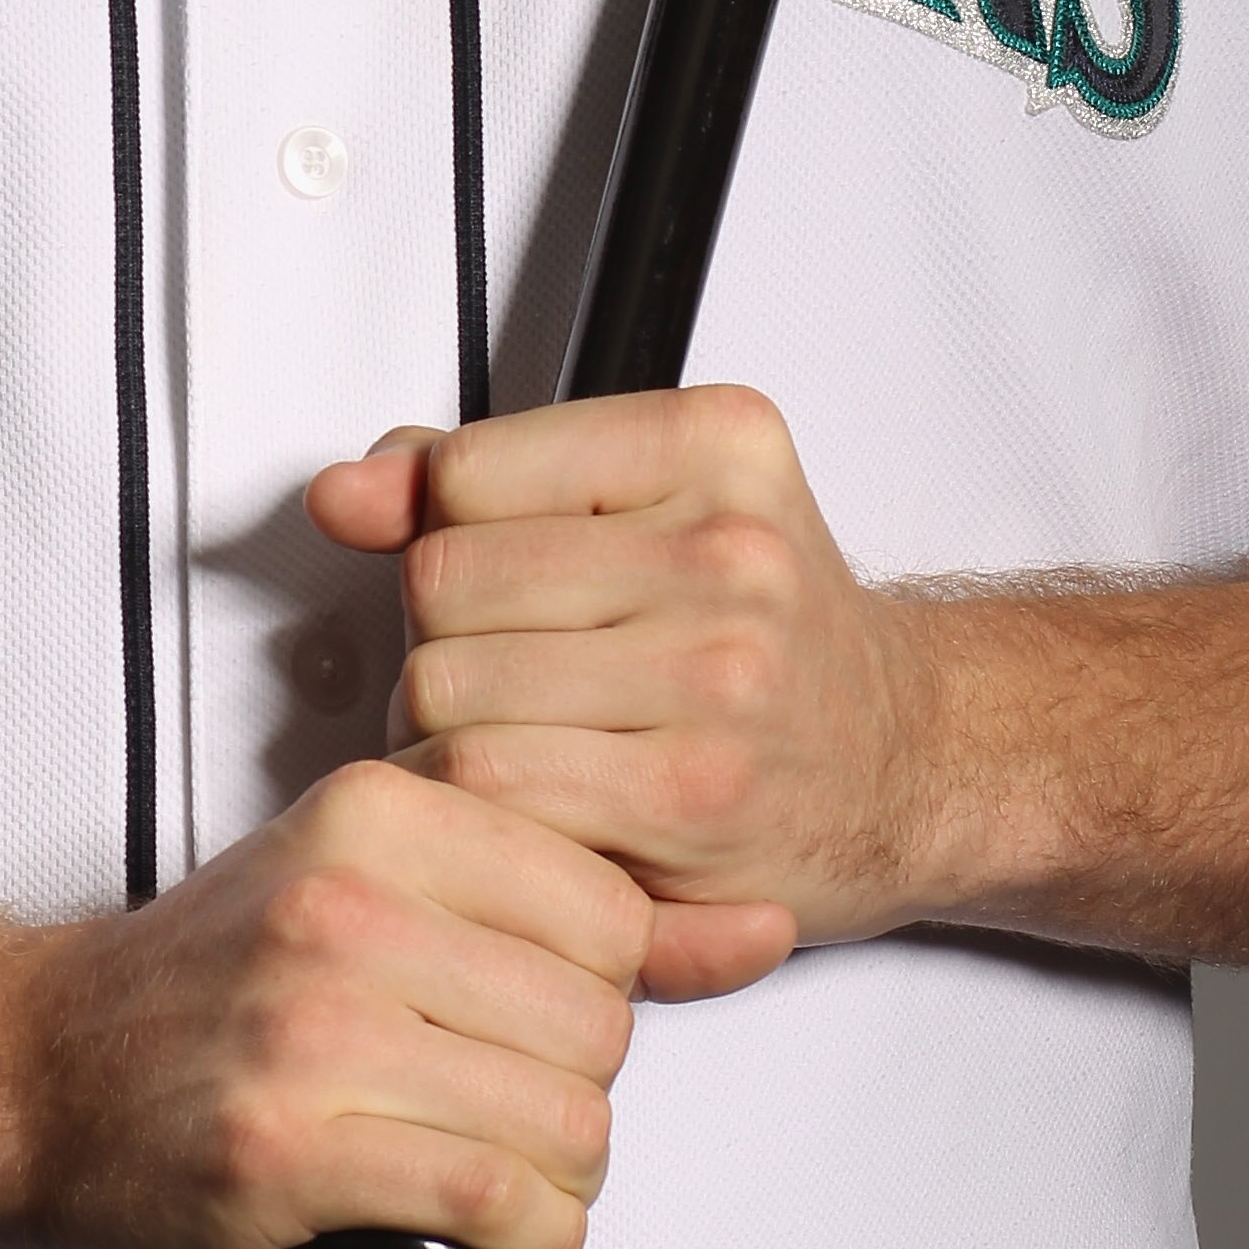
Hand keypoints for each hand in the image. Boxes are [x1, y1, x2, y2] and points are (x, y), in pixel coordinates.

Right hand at [0, 763, 650, 1248]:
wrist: (26, 1075)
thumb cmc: (212, 987)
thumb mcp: (374, 889)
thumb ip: (560, 902)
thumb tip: (767, 927)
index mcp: (376, 812)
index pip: (611, 910)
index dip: (598, 989)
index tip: (527, 1020)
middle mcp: (346, 904)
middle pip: (597, 1028)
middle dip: (581, 1096)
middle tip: (506, 1115)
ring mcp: (310, 1029)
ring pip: (565, 1125)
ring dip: (559, 1186)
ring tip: (498, 1180)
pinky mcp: (285, 1153)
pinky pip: (497, 1209)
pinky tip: (494, 1245)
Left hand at [307, 390, 944, 1003]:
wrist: (905, 763)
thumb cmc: (763, 636)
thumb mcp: (645, 504)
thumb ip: (480, 482)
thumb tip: (343, 493)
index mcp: (713, 442)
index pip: (465, 472)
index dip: (446, 536)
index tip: (500, 579)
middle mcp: (728, 548)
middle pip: (442, 585)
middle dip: (438, 642)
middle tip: (505, 676)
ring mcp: (718, 673)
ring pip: (447, 690)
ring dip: (442, 733)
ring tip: (514, 739)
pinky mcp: (692, 796)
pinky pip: (491, 785)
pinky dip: (475, 805)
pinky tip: (530, 800)